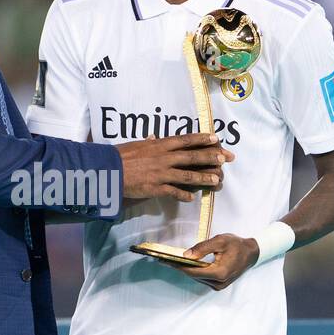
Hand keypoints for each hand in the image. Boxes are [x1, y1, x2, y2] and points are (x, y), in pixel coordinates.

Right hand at [116, 133, 233, 202]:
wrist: (108, 169)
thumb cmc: (119, 155)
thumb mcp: (135, 144)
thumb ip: (147, 142)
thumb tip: (153, 137)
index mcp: (160, 145)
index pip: (186, 140)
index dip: (202, 139)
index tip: (216, 138)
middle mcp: (164, 157)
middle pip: (192, 156)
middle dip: (211, 157)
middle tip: (226, 158)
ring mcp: (161, 173)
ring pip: (188, 175)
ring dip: (204, 177)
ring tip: (217, 180)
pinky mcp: (156, 187)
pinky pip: (174, 191)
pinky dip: (184, 194)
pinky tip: (192, 197)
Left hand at [154, 233, 258, 290]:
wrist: (251, 253)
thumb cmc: (237, 245)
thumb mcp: (220, 241)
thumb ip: (202, 248)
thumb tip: (186, 255)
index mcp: (219, 272)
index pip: (193, 271)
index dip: (179, 266)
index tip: (166, 261)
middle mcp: (219, 282)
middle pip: (193, 276)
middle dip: (180, 267)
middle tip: (165, 260)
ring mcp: (219, 286)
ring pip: (197, 278)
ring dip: (186, 270)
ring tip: (172, 261)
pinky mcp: (219, 285)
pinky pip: (202, 279)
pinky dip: (195, 272)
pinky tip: (187, 265)